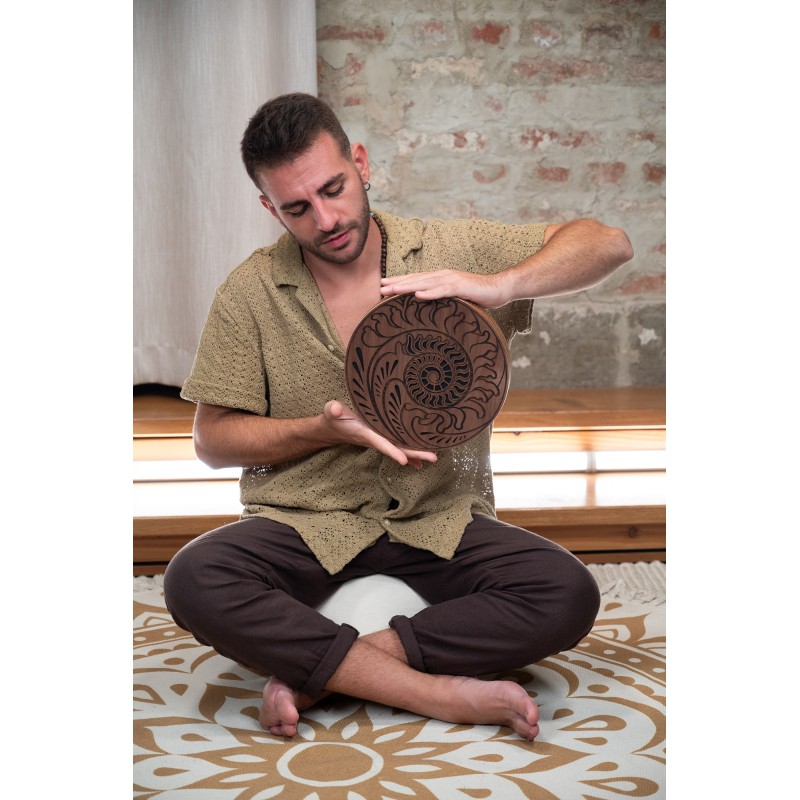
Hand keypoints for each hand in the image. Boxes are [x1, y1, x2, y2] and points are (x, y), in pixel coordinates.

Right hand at [323, 400, 437, 468]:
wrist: (333, 428)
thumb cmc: (333, 417)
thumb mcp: (331, 410)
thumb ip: (332, 409)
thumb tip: (334, 409)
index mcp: (365, 433)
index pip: (381, 443)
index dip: (392, 451)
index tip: (404, 460)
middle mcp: (375, 439)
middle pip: (398, 448)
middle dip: (415, 454)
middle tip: (434, 457)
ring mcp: (380, 439)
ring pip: (400, 448)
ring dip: (416, 454)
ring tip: (433, 458)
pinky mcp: (382, 438)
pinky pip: (398, 446)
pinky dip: (409, 454)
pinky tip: (420, 461)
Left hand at [379, 270, 507, 308]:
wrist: (500, 288)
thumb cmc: (478, 295)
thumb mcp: (456, 298)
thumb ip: (442, 300)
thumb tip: (428, 307)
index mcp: (441, 278)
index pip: (416, 280)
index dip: (399, 282)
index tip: (383, 287)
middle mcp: (444, 276)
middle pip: (416, 280)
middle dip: (397, 283)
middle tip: (380, 288)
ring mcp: (452, 280)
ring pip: (426, 283)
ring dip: (408, 286)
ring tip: (392, 290)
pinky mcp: (462, 287)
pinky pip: (444, 290)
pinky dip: (430, 292)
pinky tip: (418, 295)